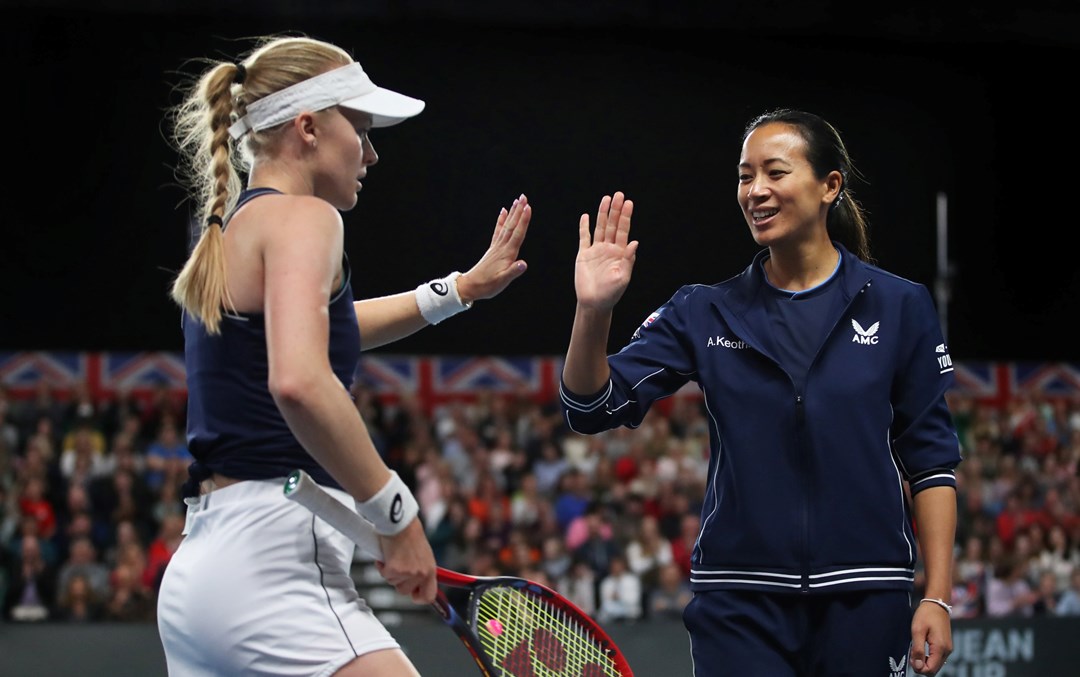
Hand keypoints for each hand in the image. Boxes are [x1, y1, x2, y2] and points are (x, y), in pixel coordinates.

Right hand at [375, 518, 436, 603]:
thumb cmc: (409, 533)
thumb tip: (417, 582)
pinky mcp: (395, 569)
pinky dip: (382, 565)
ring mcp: (409, 572)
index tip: (412, 594)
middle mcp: (422, 573)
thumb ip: (421, 569)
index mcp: (431, 569)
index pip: (429, 596)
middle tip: (397, 567)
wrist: (400, 521)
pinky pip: (384, 575)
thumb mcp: (423, 554)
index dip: (419, 598)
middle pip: (405, 592)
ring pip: (393, 584)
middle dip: (398, 582)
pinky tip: (386, 554)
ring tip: (394, 556)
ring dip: (390, 572)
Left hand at [456, 194, 531, 302]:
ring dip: (513, 213)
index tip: (528, 207)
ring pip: (507, 226)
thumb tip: (524, 264)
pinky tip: (503, 212)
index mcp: (507, 254)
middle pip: (512, 226)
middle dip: (519, 211)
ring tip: (517, 201)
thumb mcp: (502, 281)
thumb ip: (513, 272)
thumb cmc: (488, 286)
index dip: (524, 221)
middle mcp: (502, 247)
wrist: (471, 287)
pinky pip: (498, 231)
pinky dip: (501, 220)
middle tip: (524, 197)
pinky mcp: (493, 249)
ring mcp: (497, 247)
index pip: (517, 234)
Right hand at [576, 191, 636, 310]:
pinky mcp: (584, 255)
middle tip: (619, 195)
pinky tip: (586, 216)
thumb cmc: (611, 293)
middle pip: (613, 225)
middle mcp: (609, 249)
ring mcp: (596, 250)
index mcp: (620, 253)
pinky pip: (584, 238)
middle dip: (616, 210)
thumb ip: (628, 260)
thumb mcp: (623, 278)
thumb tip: (635, 243)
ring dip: (602, 214)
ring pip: (600, 228)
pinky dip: (584, 227)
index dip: (626, 217)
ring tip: (606, 199)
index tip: (629, 203)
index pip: (624, 230)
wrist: (594, 303)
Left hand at [909, 602, 952, 674]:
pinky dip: (929, 658)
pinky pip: (938, 659)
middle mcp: (947, 651)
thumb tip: (917, 666)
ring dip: (925, 662)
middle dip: (921, 667)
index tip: (911, 658)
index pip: (930, 670)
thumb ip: (918, 650)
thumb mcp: (917, 631)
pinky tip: (921, 649)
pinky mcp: (946, 646)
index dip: (918, 668)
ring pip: (936, 665)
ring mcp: (948, 649)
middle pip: (934, 670)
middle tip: (912, 654)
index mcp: (940, 648)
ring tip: (915, 650)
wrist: (937, 604)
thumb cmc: (926, 615)